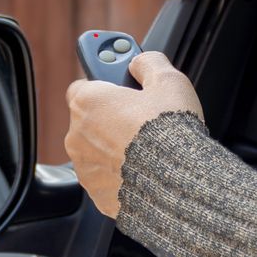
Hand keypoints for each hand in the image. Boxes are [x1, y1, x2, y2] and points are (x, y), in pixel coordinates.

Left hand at [64, 51, 202, 218]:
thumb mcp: (168, 80)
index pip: (84, 86)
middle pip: (91, 120)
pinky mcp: (97, 194)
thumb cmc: (171, 130)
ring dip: (114, 148)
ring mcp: (84, 168)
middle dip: (112, 119)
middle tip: (142, 119)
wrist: (180, 181)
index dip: (106, 85)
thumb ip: (148, 63)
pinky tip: (144, 171)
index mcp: (87, 102)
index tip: (121, 86)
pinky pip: (106, 179)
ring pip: (96, 152)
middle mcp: (76, 135)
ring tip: (148, 148)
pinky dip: (120, 175)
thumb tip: (141, 62)